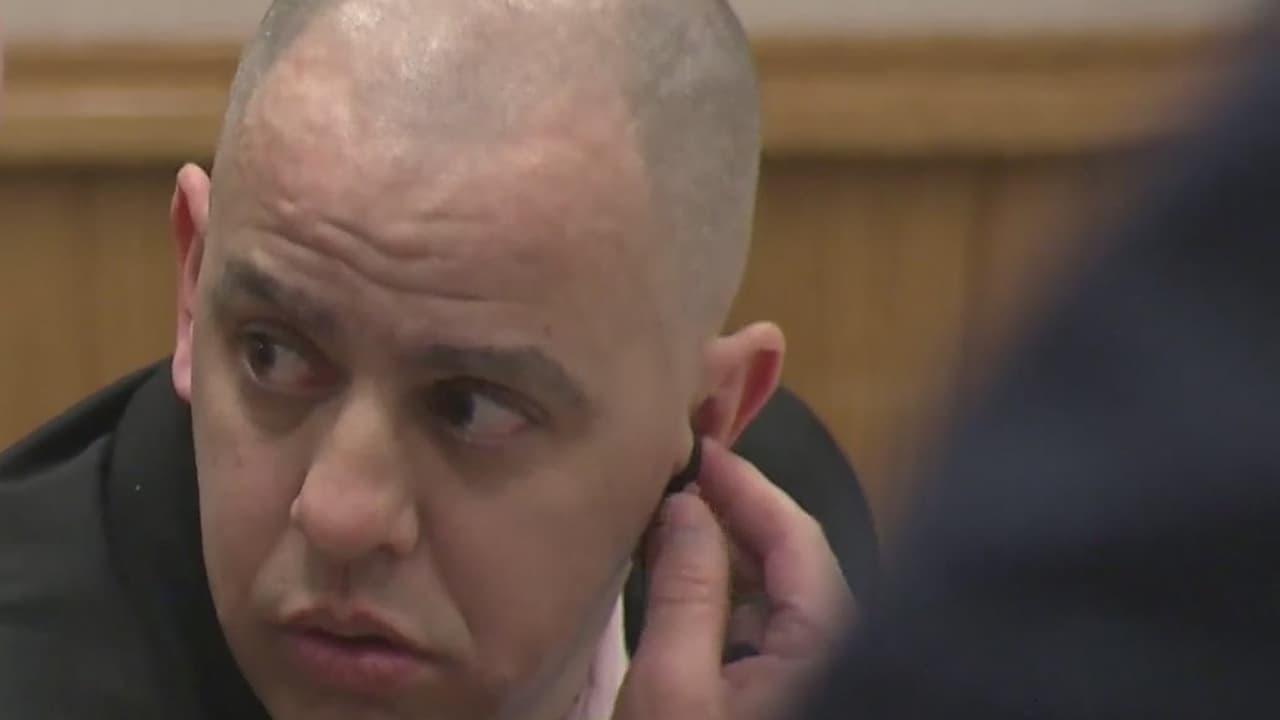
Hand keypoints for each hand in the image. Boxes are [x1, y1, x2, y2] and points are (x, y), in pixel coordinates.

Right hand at [612, 438, 853, 719]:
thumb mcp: (671, 683)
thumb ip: (684, 591)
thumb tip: (684, 503)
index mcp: (825, 643)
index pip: (798, 537)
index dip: (746, 485)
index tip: (697, 448)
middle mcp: (833, 652)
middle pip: (792, 561)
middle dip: (732, 514)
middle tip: (673, 478)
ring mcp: (810, 677)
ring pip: (776, 595)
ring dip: (724, 555)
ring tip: (669, 522)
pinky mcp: (783, 698)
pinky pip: (763, 629)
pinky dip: (724, 597)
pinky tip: (682, 584)